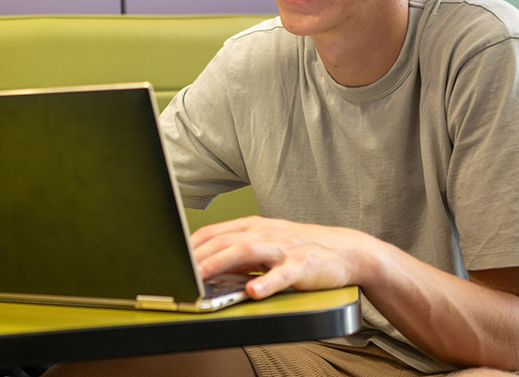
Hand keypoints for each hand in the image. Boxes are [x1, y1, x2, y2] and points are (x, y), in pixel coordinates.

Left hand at [191, 216, 379, 298]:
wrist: (347, 250)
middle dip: (198, 255)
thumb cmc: (302, 248)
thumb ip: (238, 252)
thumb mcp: (266, 244)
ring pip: (246, 251)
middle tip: (177, 270)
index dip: (190, 244)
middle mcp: (265, 232)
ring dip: (220, 263)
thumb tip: (206, 265)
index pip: (214, 232)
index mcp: (253, 226)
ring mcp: (284, 247)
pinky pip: (282, 274)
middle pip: (224, 240)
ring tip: (200, 277)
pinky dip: (267, 283)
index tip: (170, 256)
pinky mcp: (303, 265)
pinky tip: (253, 291)